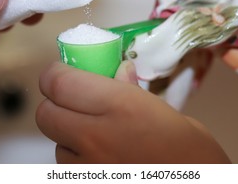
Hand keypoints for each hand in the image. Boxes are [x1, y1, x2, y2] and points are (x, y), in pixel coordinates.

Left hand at [36, 61, 229, 162]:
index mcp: (119, 106)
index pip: (58, 82)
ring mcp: (88, 167)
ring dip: (66, 132)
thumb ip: (134, 90)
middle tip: (76, 98)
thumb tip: (119, 72)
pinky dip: (76, 156)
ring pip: (55, 142)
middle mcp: (96, 136)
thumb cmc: (192, 150)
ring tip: (94, 130)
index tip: (64, 71)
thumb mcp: (166, 111)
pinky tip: (99, 155)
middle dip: (56, 102)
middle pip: (45, 113)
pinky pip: (67, 167)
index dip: (55, 73)